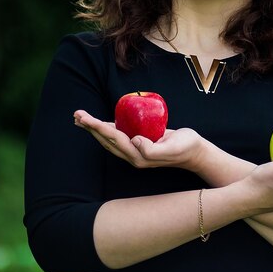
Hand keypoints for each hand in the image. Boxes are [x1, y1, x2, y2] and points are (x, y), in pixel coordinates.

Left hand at [73, 110, 202, 168]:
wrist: (195, 152)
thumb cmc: (185, 148)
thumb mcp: (171, 148)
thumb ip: (152, 149)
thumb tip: (134, 140)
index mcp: (138, 156)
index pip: (113, 139)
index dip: (98, 128)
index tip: (85, 118)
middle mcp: (133, 155)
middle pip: (106, 140)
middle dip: (90, 128)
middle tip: (77, 115)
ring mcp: (136, 150)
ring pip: (109, 139)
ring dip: (94, 129)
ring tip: (81, 119)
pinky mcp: (140, 143)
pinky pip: (119, 136)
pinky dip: (107, 129)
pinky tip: (101, 123)